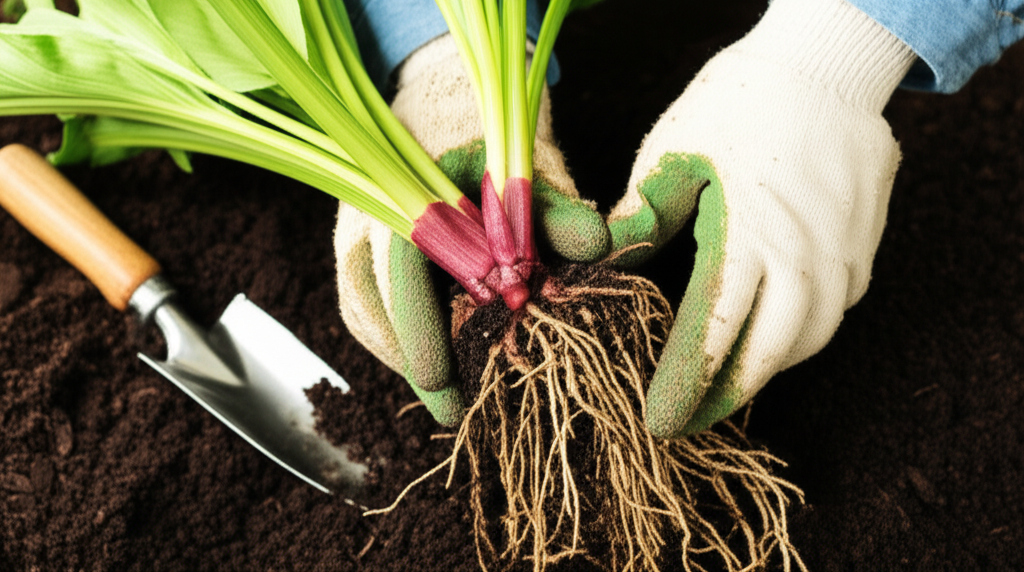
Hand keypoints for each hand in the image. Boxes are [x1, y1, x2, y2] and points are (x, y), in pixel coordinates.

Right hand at [335, 34, 608, 425]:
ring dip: (404, 356)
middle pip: (372, 300)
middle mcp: (368, 213)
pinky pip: (367, 307)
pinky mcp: (361, 255)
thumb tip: (599, 246)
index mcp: (405, 185)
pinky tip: (435, 364)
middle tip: (452, 411)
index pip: (398, 261)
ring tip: (448, 397)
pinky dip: (398, 340)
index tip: (439, 378)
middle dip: (411, 358)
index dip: (416, 323)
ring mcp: (356, 234)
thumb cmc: (488, 137)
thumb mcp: (527, 164)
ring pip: (365, 310)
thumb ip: (557, 206)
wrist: (444, 108)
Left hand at [606, 0, 916, 436]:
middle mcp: (805, 259)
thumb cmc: (738, 103)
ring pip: (810, 339)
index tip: (659, 421)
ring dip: (764, 369)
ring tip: (723, 385)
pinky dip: (799, 335)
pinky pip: (834, 310)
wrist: (826, 63)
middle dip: (727, 396)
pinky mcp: (864, 246)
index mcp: (748, 238)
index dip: (685, 385)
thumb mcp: (672, 154)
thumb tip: (608, 266)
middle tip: (690, 420)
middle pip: (769, 355)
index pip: (712, 336)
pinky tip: (769, 337)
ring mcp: (844, 255)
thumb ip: (641, 219)